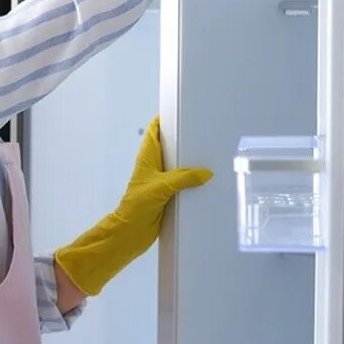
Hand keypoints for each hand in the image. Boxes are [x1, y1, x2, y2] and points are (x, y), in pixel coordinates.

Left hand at [54, 117, 211, 295]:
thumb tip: (207, 173)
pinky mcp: (168, 195)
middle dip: (185, 139)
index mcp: (147, 156)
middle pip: (170, 146)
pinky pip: (183, 182)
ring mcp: (161, 180)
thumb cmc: (137, 205)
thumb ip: (184, 178)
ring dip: (191, 161)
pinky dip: (193, 180)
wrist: (130, 233)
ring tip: (213, 153)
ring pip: (178, 164)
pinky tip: (209, 180)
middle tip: (206, 131)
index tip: (184, 110)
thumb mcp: (161, 187)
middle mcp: (154, 165)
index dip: (166, 119)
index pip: (155, 130)